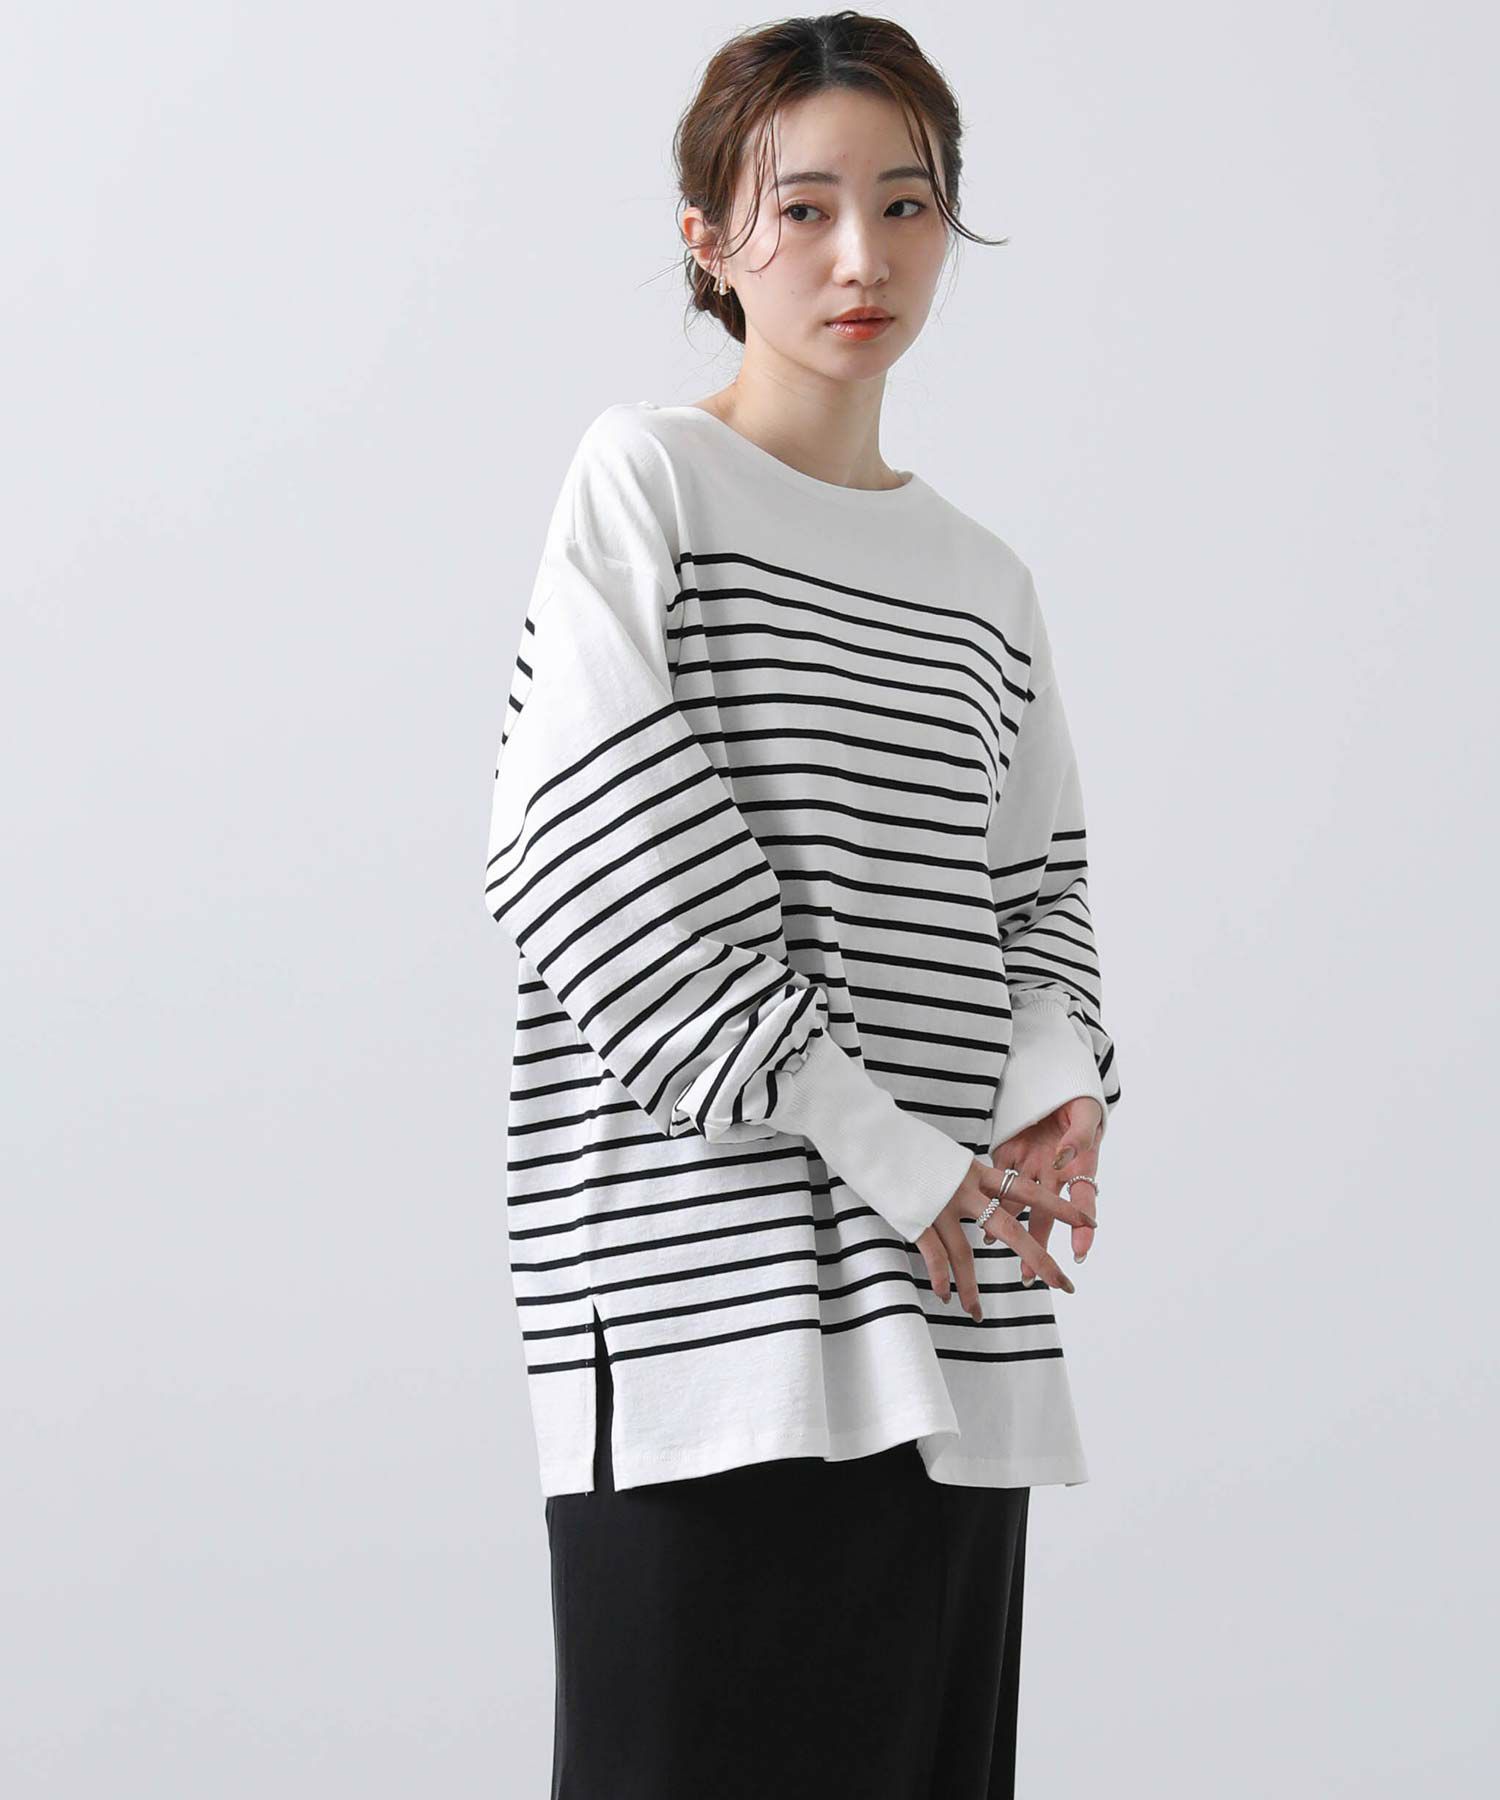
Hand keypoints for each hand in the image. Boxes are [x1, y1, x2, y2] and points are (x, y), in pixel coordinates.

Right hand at [915, 1145, 1096, 1321]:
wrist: (871, 1133)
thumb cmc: (906, 1146)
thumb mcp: (947, 1158)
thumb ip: (966, 1179)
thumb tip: (981, 1195)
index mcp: (977, 1171)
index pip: (1028, 1191)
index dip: (1060, 1208)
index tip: (1088, 1223)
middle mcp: (965, 1188)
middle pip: (1011, 1228)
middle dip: (1039, 1258)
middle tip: (1064, 1284)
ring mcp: (940, 1204)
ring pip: (966, 1253)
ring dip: (973, 1288)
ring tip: (978, 1314)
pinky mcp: (916, 1216)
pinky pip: (934, 1254)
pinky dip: (941, 1278)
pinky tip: (945, 1296)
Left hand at [992, 1095, 1103, 1280]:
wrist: (1049, 1079)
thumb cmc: (1076, 1097)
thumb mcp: (1086, 1111)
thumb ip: (1080, 1135)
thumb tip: (1068, 1155)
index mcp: (1079, 1163)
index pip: (1083, 1199)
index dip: (1082, 1227)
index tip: (1079, 1251)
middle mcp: (1054, 1172)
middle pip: (1046, 1215)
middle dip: (1038, 1245)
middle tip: (1032, 1275)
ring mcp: (1030, 1166)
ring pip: (1018, 1206)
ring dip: (1010, 1232)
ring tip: (1000, 1255)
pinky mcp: (1008, 1156)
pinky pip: (998, 1184)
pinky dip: (988, 1204)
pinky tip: (980, 1228)